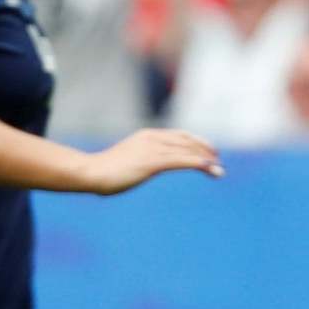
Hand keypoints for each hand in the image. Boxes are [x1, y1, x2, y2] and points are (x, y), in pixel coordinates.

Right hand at [80, 129, 223, 194]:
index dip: (197, 142)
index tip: (208, 152)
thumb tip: (134, 170)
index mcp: (146, 136)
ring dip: (206, 160)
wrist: (90, 172)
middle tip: (218, 162)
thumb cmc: (100, 172)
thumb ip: (135, 162)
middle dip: (205, 151)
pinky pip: (183, 160)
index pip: (179, 136)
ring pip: (188, 151)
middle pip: (187, 142)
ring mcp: (153, 149)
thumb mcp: (123, 162)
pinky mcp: (153, 161)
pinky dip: (199, 163)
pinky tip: (210, 168)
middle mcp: (153, 138)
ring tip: (219, 170)